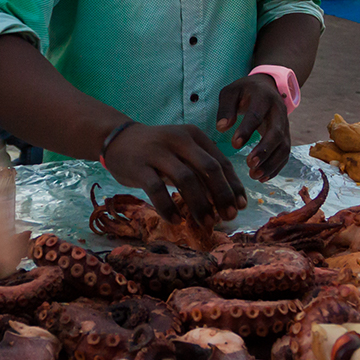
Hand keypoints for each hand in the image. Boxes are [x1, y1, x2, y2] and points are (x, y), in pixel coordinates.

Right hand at [100, 123, 243, 228]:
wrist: (118, 139)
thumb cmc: (158, 151)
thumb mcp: (182, 152)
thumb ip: (201, 170)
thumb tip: (227, 200)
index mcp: (194, 135)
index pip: (220, 161)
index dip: (233, 185)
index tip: (241, 206)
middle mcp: (178, 139)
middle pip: (208, 169)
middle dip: (222, 195)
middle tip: (228, 217)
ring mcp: (157, 151)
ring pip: (186, 179)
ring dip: (199, 205)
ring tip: (207, 224)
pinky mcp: (139, 166)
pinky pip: (157, 189)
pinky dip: (168, 208)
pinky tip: (176, 221)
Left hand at [216, 72, 292, 180]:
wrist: (266, 87)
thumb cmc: (244, 91)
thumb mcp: (231, 92)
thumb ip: (226, 108)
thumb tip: (222, 127)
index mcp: (264, 98)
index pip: (257, 114)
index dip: (247, 130)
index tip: (235, 144)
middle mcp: (279, 111)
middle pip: (277, 133)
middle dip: (264, 150)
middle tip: (249, 164)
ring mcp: (285, 125)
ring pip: (284, 147)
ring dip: (271, 163)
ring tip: (254, 175)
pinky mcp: (286, 136)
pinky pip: (284, 154)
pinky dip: (276, 167)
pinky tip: (262, 177)